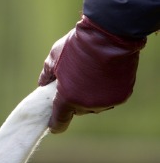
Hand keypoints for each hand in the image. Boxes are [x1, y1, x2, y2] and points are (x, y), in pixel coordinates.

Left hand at [38, 16, 146, 133]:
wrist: (108, 36)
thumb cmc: (76, 47)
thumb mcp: (53, 58)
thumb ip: (46, 75)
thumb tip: (41, 84)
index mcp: (68, 98)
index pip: (59, 120)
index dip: (55, 123)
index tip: (53, 125)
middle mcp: (88, 105)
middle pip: (77, 109)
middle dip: (72, 99)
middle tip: (71, 82)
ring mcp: (106, 102)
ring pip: (94, 104)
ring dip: (89, 95)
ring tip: (87, 75)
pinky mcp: (121, 97)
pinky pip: (108, 98)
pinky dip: (104, 90)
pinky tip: (102, 75)